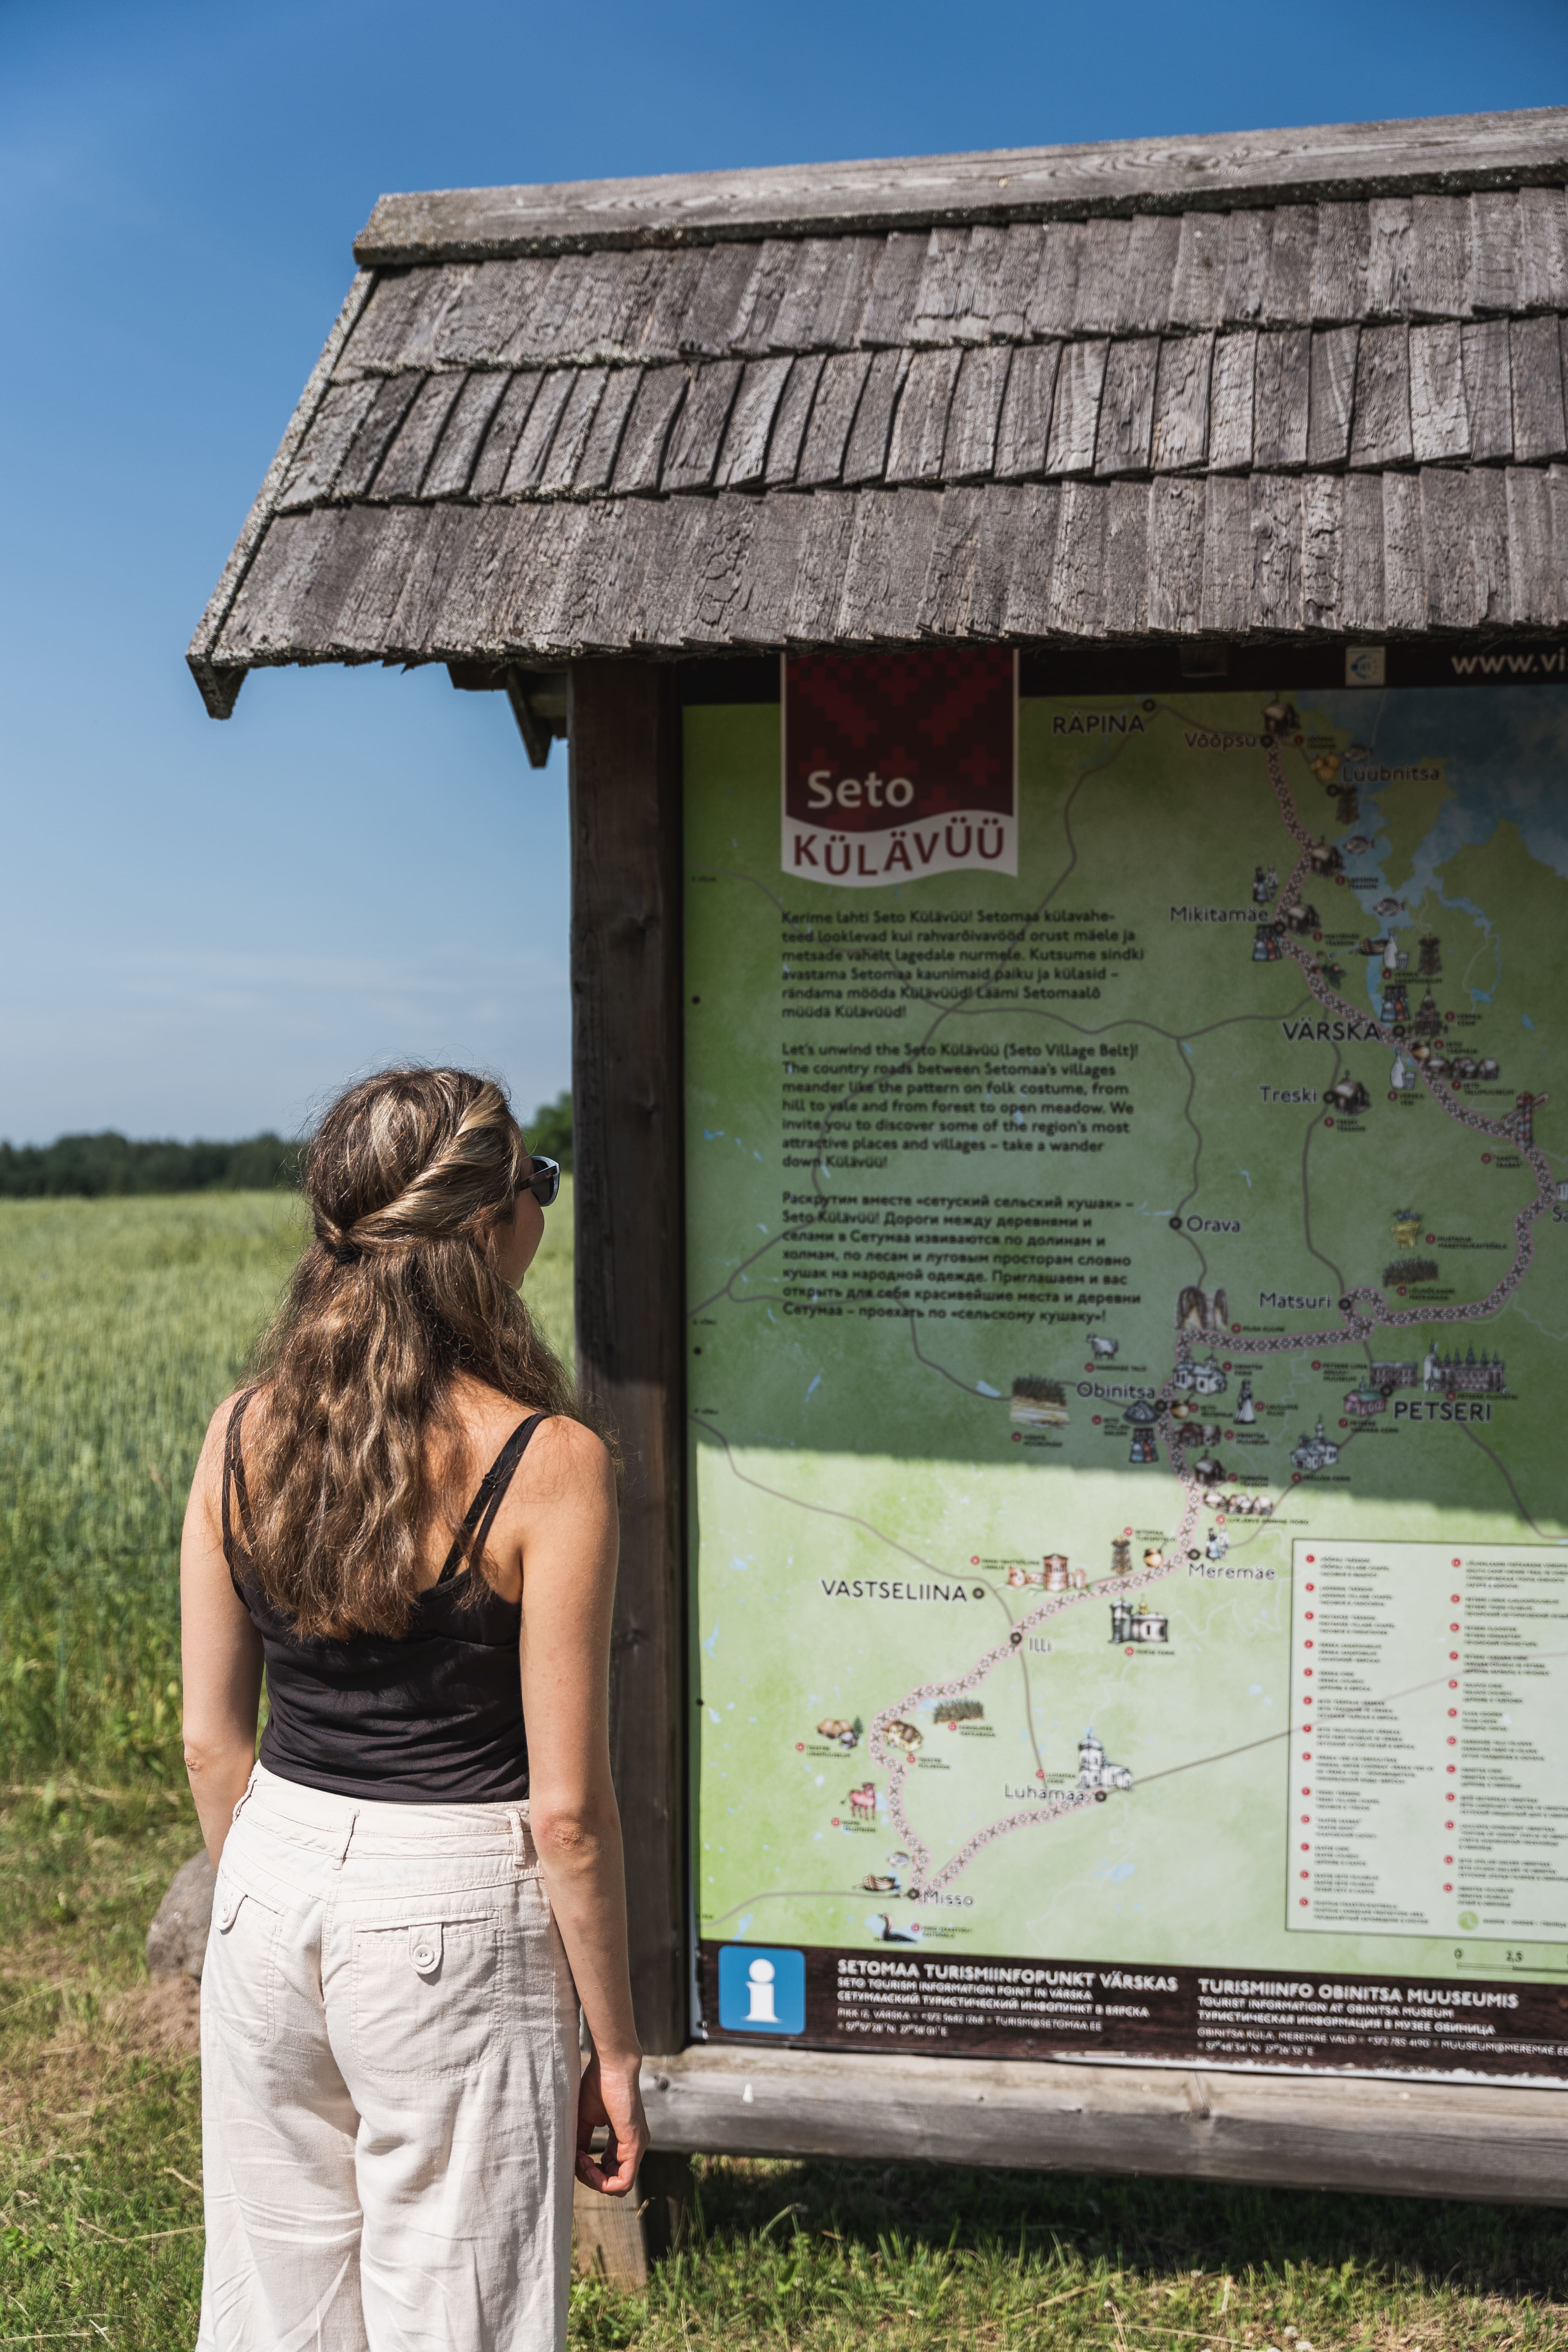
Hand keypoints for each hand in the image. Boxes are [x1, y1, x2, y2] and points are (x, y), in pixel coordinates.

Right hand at [575, 2052, 648, 2195]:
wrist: (611, 2064)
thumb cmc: (598, 2085)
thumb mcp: (585, 2119)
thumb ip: (582, 2142)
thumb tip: (574, 2163)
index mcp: (623, 2140)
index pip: (610, 2171)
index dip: (589, 2172)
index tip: (575, 2156)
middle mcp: (633, 2145)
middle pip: (614, 2182)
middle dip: (591, 2179)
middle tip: (577, 2160)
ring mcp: (637, 2146)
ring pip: (618, 2186)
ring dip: (595, 2181)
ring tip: (581, 2160)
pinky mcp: (635, 2144)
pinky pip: (624, 2181)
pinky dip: (603, 2182)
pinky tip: (588, 2164)